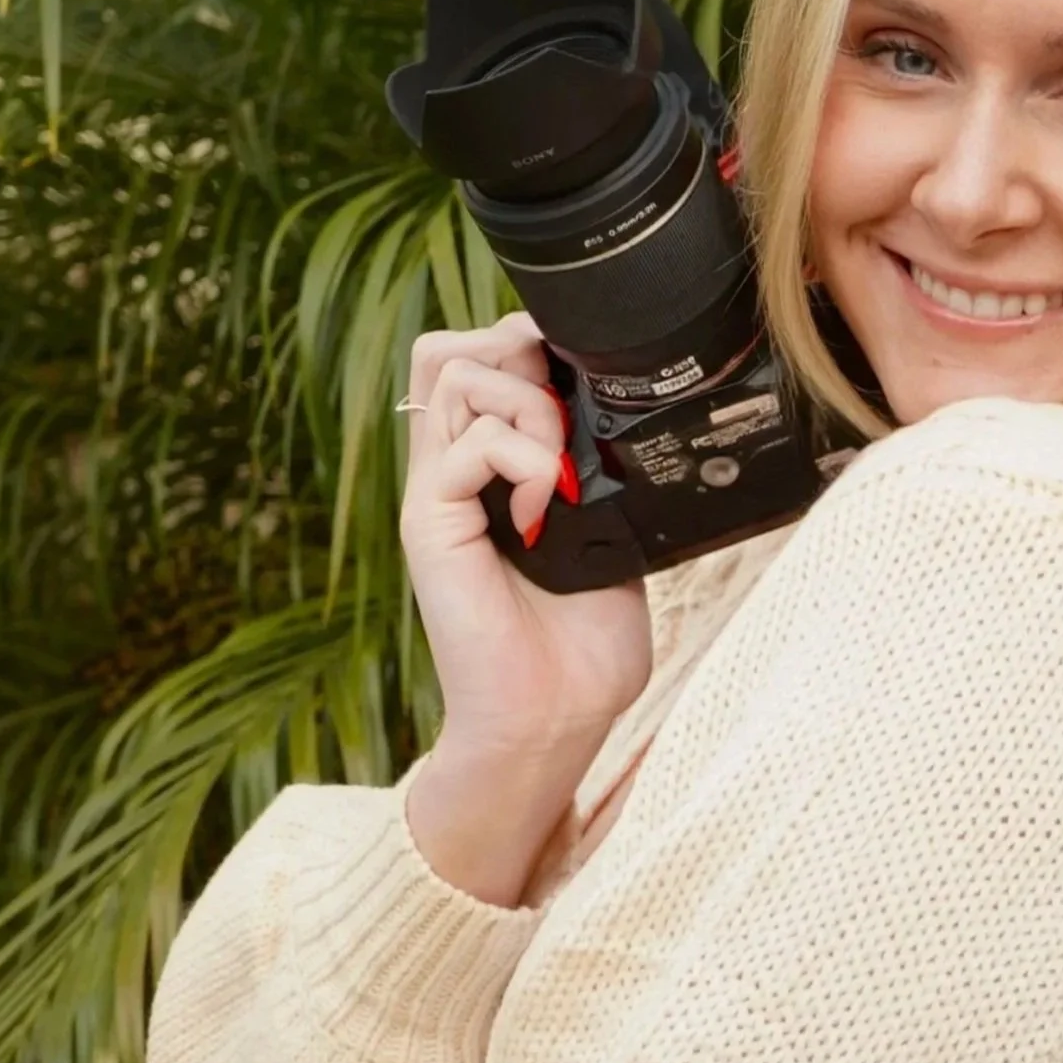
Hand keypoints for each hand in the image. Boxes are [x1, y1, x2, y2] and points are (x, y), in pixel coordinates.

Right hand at [397, 310, 652, 768]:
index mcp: (486, 469)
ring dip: (527, 404)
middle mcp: (451, 471)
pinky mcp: (431, 524)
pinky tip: (546, 510)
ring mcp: (436, 494)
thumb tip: (631, 413)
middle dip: (516, 351)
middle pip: (446, 350)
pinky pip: (468, 444)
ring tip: (559, 467)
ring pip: (451, 374)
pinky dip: (524, 460)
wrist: (552, 720)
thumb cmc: (581, 645)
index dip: (523, 342)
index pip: (473, 360)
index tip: (581, 374)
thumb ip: (602, 472)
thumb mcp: (609, 536)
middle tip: (564, 408)